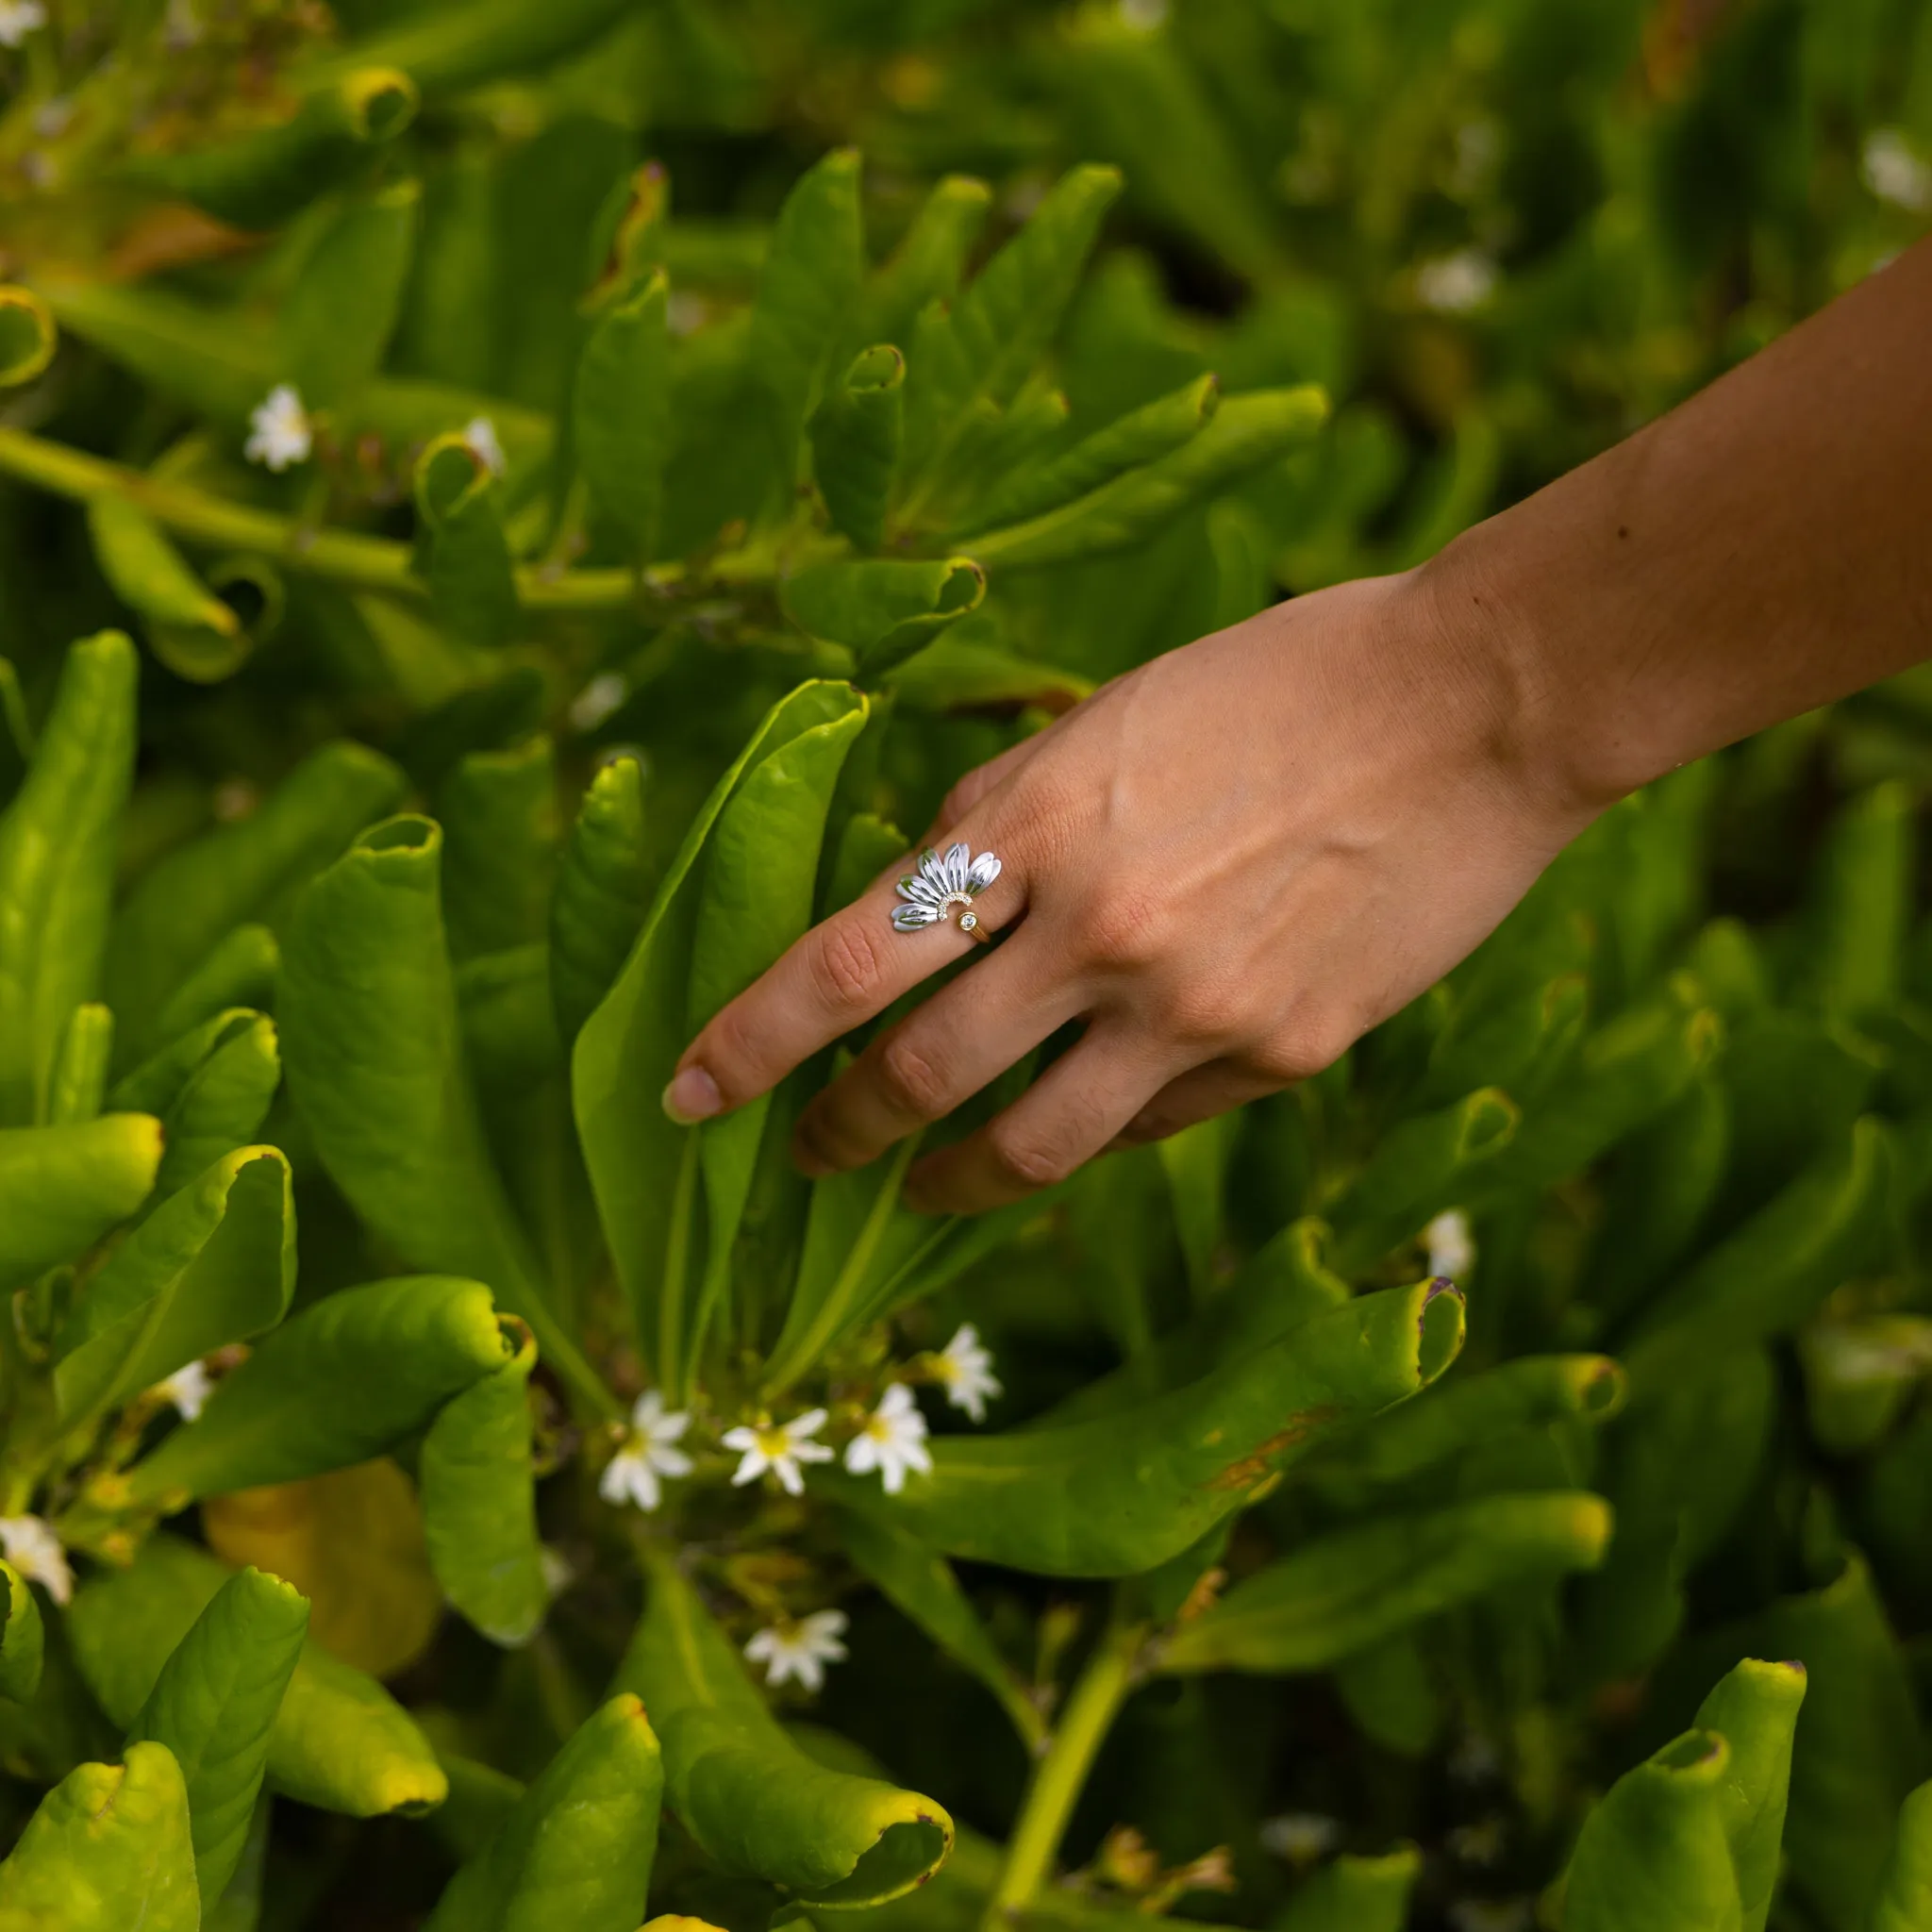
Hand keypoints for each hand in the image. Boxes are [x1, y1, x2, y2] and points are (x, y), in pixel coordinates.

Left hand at [664, 568, 1585, 1212]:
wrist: (1483, 705)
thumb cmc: (1283, 680)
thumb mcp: (1109, 716)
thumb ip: (1002, 812)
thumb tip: (922, 895)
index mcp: (1034, 822)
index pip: (840, 964)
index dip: (743, 1043)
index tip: (686, 1096)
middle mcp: (1097, 932)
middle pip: (912, 1079)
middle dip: (835, 1131)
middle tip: (807, 1151)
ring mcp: (1194, 1009)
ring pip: (1025, 1148)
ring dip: (946, 1179)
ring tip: (921, 1184)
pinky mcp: (1280, 1059)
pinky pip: (1147, 1126)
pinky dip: (1089, 1127)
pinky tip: (1075, 1118)